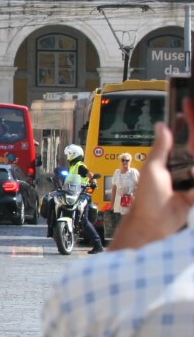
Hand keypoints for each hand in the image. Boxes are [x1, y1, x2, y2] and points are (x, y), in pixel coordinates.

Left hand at [111, 121, 193, 249]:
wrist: (154, 222)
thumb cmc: (147, 196)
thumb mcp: (153, 169)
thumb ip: (161, 148)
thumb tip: (161, 125)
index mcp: (170, 160)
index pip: (185, 141)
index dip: (189, 129)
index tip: (190, 114)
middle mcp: (183, 169)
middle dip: (193, 152)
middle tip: (187, 169)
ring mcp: (191, 181)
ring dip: (192, 170)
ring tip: (180, 183)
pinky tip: (189, 189)